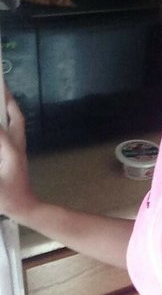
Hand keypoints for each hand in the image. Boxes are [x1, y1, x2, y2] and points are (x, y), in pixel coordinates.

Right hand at [0, 87, 38, 220]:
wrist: (26, 209)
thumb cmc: (9, 198)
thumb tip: (0, 135)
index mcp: (11, 151)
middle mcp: (17, 147)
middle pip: (15, 118)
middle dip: (7, 101)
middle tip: (1, 86)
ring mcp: (18, 151)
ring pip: (16, 124)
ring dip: (9, 109)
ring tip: (1, 96)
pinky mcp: (17, 156)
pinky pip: (12, 133)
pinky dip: (8, 121)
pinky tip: (1, 120)